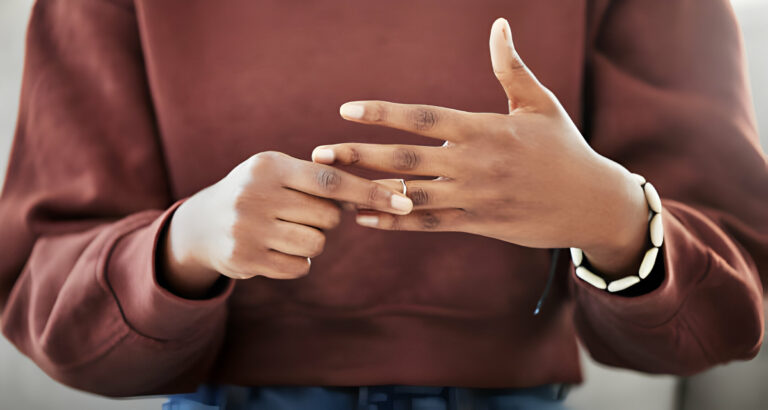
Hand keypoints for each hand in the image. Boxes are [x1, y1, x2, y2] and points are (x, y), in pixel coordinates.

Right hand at [160, 151, 412, 297]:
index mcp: (269, 166)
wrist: (202, 224)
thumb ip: (322, 178)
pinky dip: (297, 261)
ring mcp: (246, 228)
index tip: (406, 202)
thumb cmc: (258, 193)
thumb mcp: (279, 173)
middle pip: (328, 216)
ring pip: (316, 244)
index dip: (370, 191)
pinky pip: (299, 266)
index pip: (331, 179)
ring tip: (286, 231)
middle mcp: (254, 194)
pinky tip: (275, 249)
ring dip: (312, 242)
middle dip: (326, 219)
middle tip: (301, 214)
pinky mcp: (244, 259)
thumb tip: (381, 193)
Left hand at [312, 18, 648, 278]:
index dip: (383, 113)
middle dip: (359, 155)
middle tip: (319, 154)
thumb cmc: (565, 148)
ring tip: (332, 189)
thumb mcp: (540, 103)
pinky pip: (428, 225)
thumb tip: (499, 24)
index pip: (423, 118)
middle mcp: (474, 165)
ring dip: (368, 192)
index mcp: (484, 130)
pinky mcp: (478, 225)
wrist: (591, 203)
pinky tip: (364, 219)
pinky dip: (395, 223)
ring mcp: (474, 198)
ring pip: (411, 196)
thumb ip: (510, 67)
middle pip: (405, 159)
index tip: (346, 110)